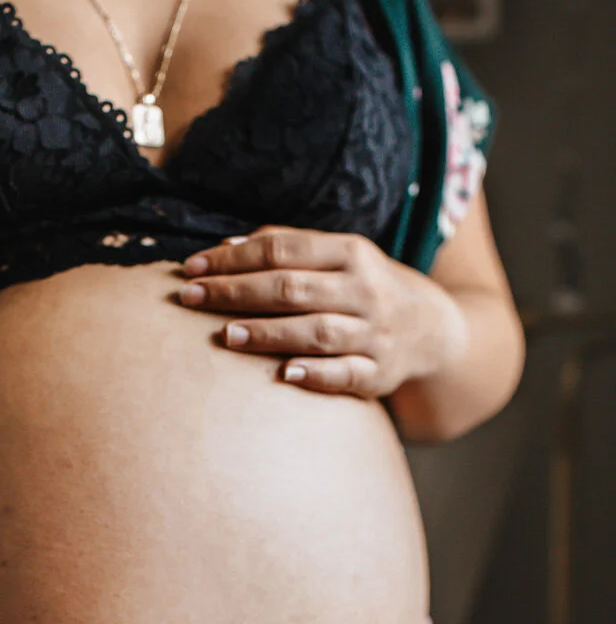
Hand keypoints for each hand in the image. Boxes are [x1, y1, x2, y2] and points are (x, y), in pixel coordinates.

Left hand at [177, 226, 465, 397]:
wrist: (433, 329)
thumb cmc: (364, 288)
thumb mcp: (338, 256)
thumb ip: (286, 249)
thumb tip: (223, 248)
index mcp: (350, 253)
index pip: (283, 250)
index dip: (233, 258)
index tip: (191, 268)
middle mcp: (365, 290)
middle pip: (292, 288)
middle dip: (236, 292)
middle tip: (189, 298)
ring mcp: (374, 333)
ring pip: (316, 331)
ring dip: (268, 333)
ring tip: (225, 335)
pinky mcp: (379, 373)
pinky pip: (346, 375)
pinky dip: (316, 375)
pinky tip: (284, 375)